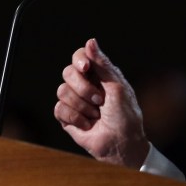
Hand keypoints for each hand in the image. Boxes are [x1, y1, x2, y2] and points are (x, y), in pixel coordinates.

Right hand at [54, 38, 148, 167]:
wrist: (121, 145)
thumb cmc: (126, 116)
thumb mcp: (118, 86)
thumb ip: (102, 64)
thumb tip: (90, 41)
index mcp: (99, 75)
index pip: (80, 56)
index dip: (79, 60)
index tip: (86, 68)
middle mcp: (85, 85)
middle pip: (67, 72)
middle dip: (83, 88)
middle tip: (99, 100)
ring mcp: (75, 101)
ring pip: (62, 91)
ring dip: (82, 106)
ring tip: (96, 116)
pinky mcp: (67, 117)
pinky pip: (59, 108)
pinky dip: (75, 118)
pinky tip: (87, 124)